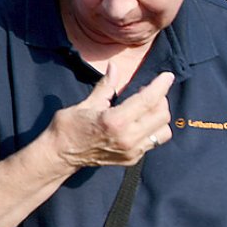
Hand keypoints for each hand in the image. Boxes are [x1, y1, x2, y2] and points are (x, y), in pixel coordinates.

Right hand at [47, 71, 173, 169]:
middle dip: (160, 100)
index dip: (160, 86)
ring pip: (163, 131)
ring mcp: (132, 151)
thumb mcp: (86, 104)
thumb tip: (114, 67)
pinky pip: (152, 142)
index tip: (167, 76)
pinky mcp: (132, 159)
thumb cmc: (68, 127)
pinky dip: (151, 129)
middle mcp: (128, 138)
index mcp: (116, 121)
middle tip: (147, 92)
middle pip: (162, 115)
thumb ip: (105, 87)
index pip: (148, 100)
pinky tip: (138, 122)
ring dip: (159, 117)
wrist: (59, 156)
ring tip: (146, 109)